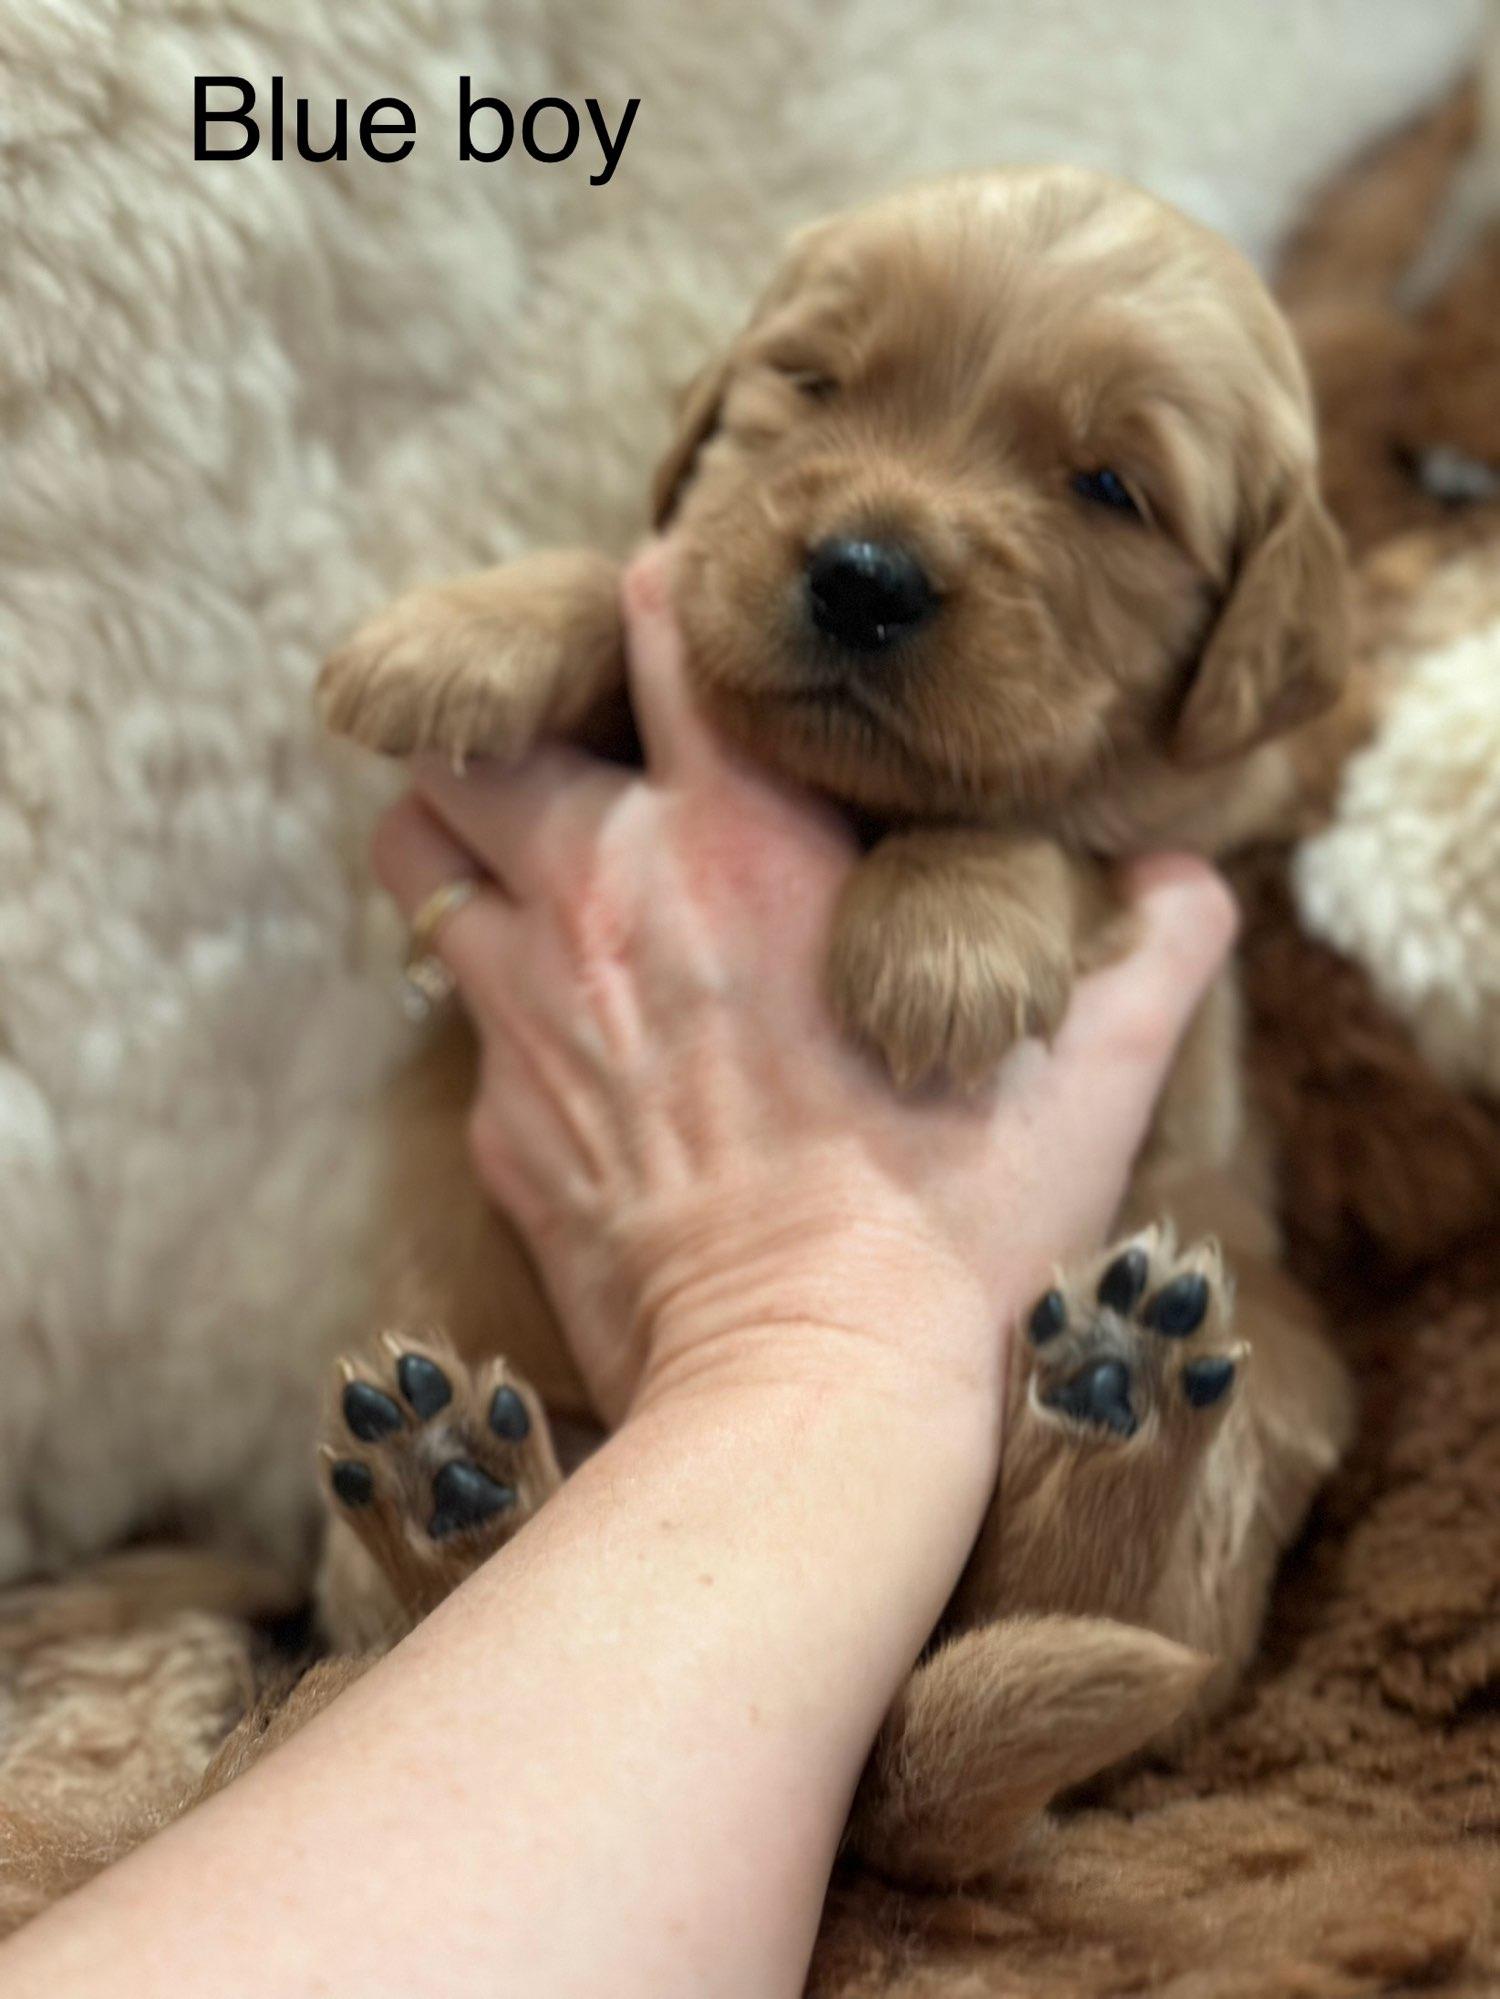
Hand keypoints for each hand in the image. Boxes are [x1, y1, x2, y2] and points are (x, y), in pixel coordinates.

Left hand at [373, 545, 1236, 1429]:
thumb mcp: (1100, 1071)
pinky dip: (497, 1006)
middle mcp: (605, 903)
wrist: (809, 1388)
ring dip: (453, 844)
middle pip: (468, 742)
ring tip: (516, 865)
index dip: (660, 601)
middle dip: (497, 729)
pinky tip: (570, 1045)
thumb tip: (1193, 875)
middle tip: (560, 757)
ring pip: (414, 858)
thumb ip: (1157, 943)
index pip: (658, 639)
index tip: (675, 613)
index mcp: (741, 847)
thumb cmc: (953, 1219)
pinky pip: (461, 1023)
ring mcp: (528, 1014)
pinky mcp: (500, 1125)